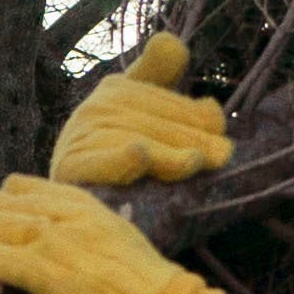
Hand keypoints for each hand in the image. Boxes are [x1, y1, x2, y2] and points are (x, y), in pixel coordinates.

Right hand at [49, 33, 229, 186]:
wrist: (74, 208)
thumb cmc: (117, 159)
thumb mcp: (146, 118)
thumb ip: (175, 98)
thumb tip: (200, 86)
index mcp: (117, 89)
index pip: (166, 101)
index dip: (196, 116)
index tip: (218, 127)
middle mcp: (97, 107)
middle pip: (157, 122)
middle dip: (193, 138)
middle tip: (223, 156)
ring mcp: (82, 136)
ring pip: (139, 141)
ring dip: (171, 155)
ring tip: (195, 163)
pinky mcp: (70, 168)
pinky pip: (101, 162)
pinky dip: (120, 160)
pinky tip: (139, 157)